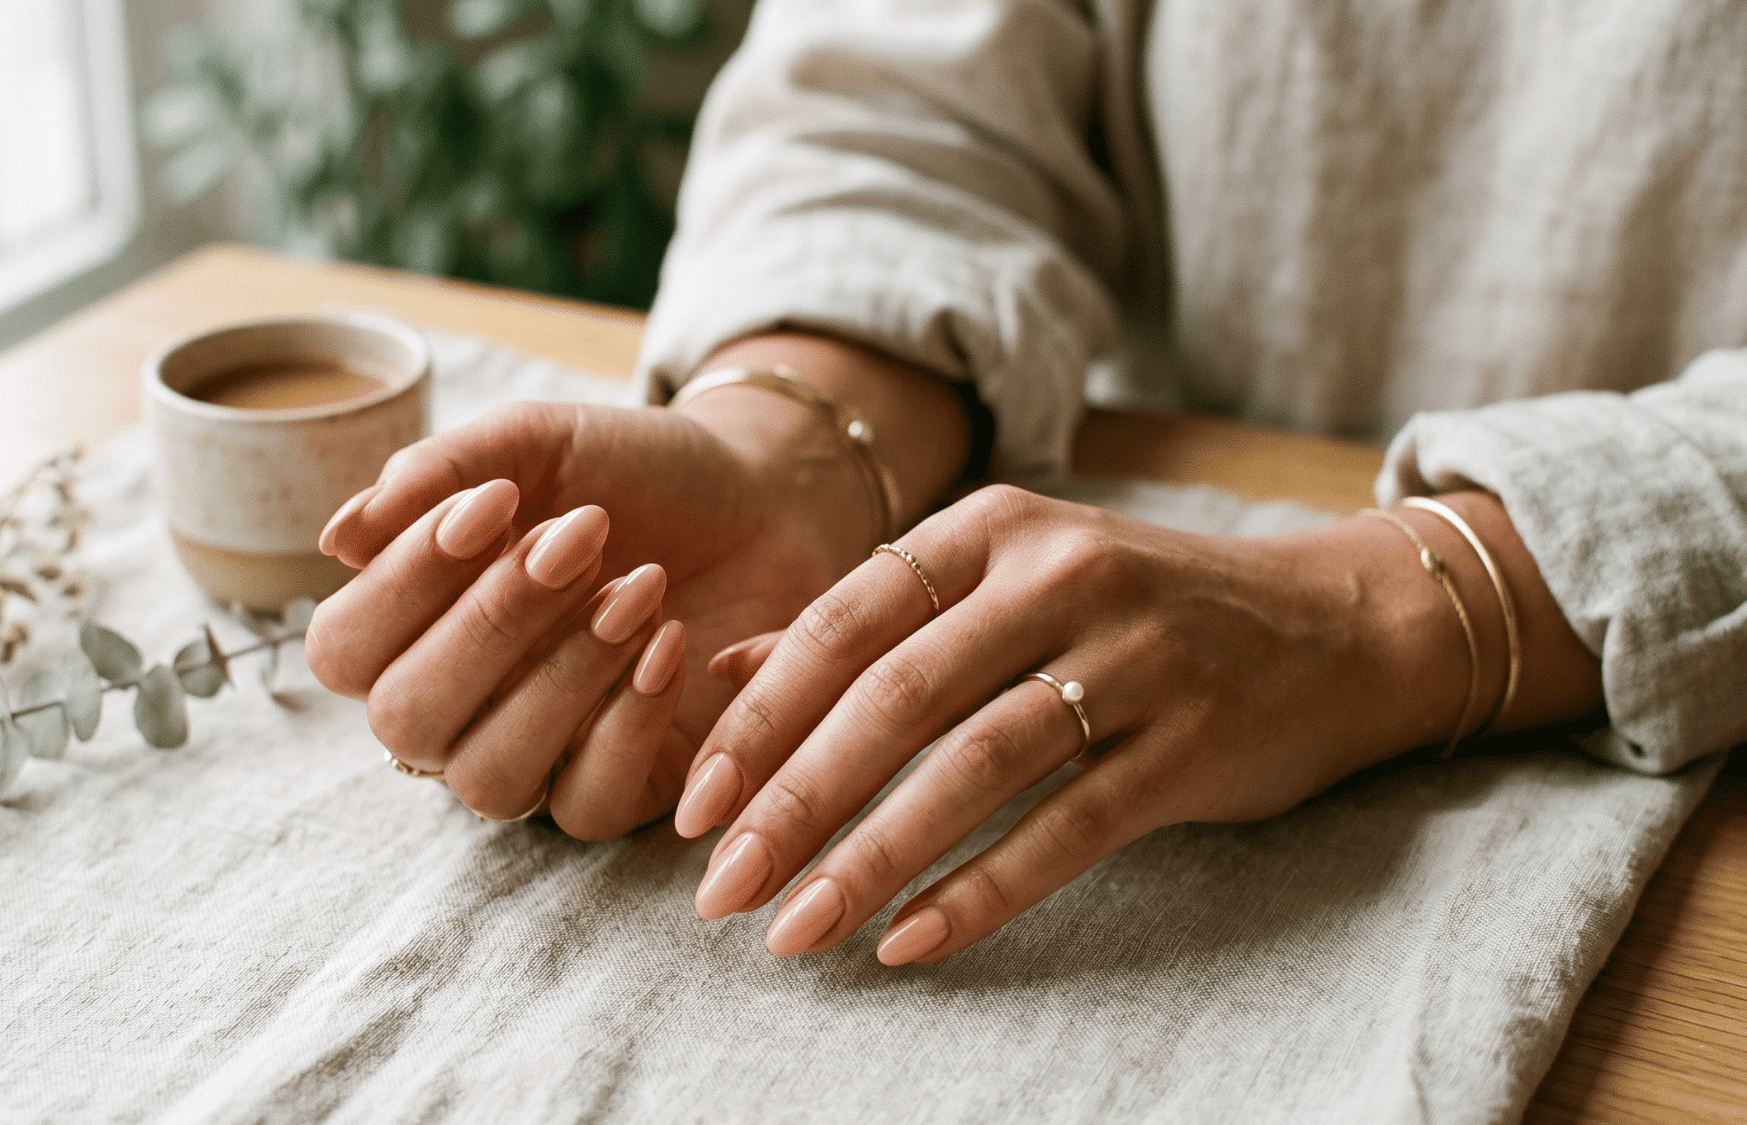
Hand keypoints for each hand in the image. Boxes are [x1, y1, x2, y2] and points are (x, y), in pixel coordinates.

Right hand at [304, 399, 871, 837]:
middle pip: (408, 719)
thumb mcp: (536, 445)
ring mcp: (536, 760)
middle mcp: (456, 710)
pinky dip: (626, 723)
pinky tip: (668, 643)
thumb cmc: (630, 473)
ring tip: (639, 587)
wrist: (760, 494)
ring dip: (562, 677)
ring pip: (493, 775)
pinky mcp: (623, 790)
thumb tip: (338, 537)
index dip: (403, 584)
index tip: (494, 504)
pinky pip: (589, 805)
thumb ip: (438, 475)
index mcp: (411, 627)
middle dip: (491, 624)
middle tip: (579, 540)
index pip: (345, 648)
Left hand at [674, 484, 1509, 963]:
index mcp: (994, 527)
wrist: (1331, 626)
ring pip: (976, 766)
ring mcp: (1137, 656)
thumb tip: (723, 672)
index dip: (759, 717)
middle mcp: (1061, 573)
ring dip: (873, 857)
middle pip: (897, 697)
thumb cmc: (1133, 610)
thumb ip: (869, 621)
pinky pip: (1068, 828)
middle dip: (795, 801)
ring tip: (797, 931)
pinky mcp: (1194, 743)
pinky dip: (982, 888)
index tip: (693, 805)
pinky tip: (910, 939)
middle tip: (721, 889)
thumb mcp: (1004, 581)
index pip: (845, 621)